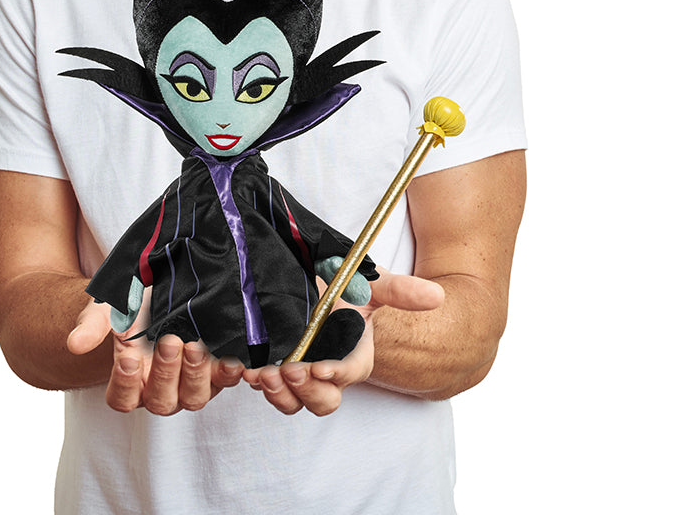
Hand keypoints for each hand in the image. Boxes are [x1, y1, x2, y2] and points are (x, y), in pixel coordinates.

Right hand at [66, 293, 243, 414]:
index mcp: (130, 381)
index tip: (129, 357)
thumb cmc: (130, 305)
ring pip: (193, 398)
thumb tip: (75, 344)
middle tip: (169, 342)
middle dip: (166, 373)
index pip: (123, 398)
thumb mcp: (109, 307)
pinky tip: (233, 361)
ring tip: (195, 346)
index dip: (126, 383)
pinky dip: (229, 373)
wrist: (157, 291)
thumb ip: (92, 325)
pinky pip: (224, 381)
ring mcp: (189, 383)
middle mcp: (159, 390)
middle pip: (161, 401)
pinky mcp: (216, 371)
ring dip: (196, 374)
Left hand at [242, 267, 443, 416]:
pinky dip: (251, 379)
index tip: (323, 368)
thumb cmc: (347, 284)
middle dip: (306, 391)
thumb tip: (436, 296)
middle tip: (289, 371)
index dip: (338, 374)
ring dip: (277, 392)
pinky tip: (240, 367)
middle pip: (322, 399)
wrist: (319, 278)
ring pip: (291, 399)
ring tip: (261, 374)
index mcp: (354, 353)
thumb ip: (400, 290)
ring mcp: (299, 367)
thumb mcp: (372, 282)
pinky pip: (263, 383)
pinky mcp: (272, 362)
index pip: (351, 372)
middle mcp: (327, 367)